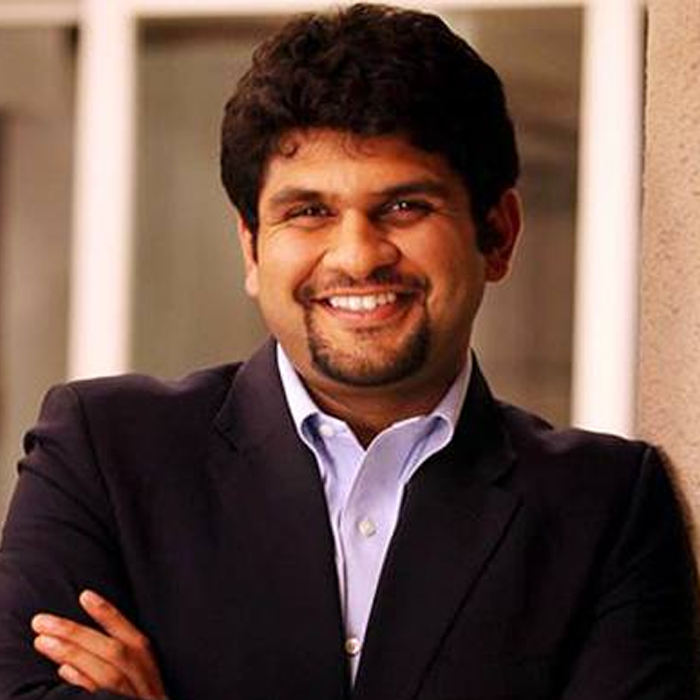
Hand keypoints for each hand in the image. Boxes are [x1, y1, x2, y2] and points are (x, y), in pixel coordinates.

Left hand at [31, 590, 166, 698]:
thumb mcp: (139, 684)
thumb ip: (117, 667)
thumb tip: (68, 663)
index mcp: (149, 667)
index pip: (129, 635)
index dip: (108, 614)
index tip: (85, 595)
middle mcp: (145, 681)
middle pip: (113, 651)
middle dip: (77, 633)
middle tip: (41, 620)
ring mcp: (134, 699)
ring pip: (106, 673)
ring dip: (74, 654)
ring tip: (42, 641)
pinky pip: (102, 699)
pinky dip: (84, 684)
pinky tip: (63, 672)